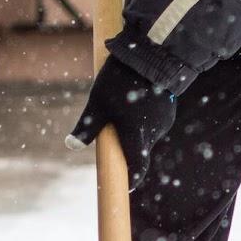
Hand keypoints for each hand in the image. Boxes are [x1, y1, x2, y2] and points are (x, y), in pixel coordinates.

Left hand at [67, 58, 177, 189]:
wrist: (152, 55)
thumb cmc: (120, 82)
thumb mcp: (97, 104)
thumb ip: (86, 128)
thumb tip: (71, 145)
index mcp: (136, 136)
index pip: (137, 168)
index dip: (132, 179)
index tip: (126, 186)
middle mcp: (154, 133)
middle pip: (139, 148)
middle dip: (127, 144)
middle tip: (112, 128)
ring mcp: (164, 120)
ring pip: (147, 132)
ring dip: (136, 127)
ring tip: (124, 102)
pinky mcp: (169, 108)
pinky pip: (155, 119)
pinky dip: (145, 115)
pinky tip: (137, 96)